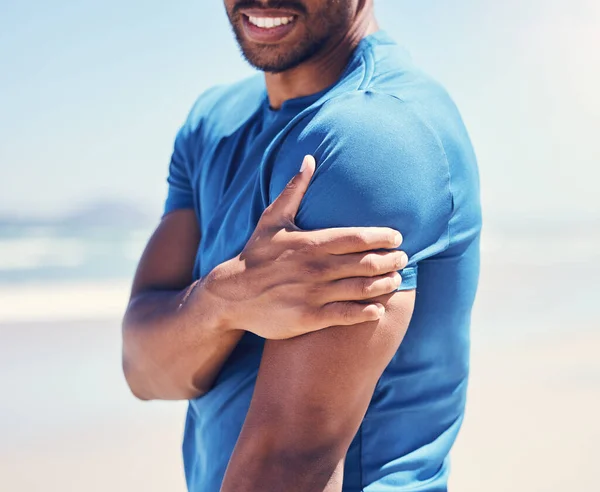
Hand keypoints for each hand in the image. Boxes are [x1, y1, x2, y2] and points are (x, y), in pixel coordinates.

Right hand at [203, 155, 407, 339]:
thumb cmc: (256, 255)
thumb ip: (294, 190)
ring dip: (384, 285)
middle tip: (403, 260)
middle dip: (391, 261)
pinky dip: (366, 312)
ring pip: (361, 289)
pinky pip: (345, 316)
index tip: (397, 238)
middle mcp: (316, 267)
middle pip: (366, 263)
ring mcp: (312, 294)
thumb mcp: (272, 219)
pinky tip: (379, 309)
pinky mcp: (308, 317)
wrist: (231, 294)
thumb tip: (309, 158)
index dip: (383, 237)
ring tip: (395, 281)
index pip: (357, 237)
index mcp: (311, 242)